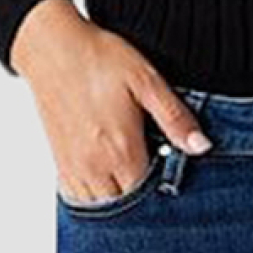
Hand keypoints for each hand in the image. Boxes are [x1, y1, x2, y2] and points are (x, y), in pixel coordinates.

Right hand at [11, 0, 212, 200]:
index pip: (150, 195)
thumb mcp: (146, 80)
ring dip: (119, 200)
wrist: (51, 46)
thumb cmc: (98, 58)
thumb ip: (175, 118)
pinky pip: (78, 198)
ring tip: (133, 176)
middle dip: (143, 198)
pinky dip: (95, 196)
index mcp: (121, 150)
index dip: (165, 190)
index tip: (172, 173)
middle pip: (126, 206)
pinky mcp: (60, 161)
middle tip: (154, 173)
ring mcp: (74, 167)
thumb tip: (202, 147)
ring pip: (101, 206)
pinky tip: (108, 178)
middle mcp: (95, 166)